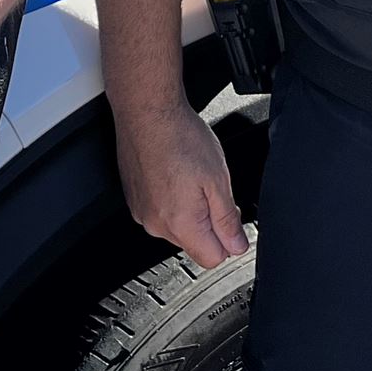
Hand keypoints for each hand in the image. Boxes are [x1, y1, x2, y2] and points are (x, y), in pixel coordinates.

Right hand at [114, 100, 246, 269]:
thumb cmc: (180, 137)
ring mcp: (141, 213)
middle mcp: (156, 224)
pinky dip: (170, 198)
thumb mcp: (218, 178)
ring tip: (189, 175)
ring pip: (177, 226)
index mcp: (180, 224)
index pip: (212, 258)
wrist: (147, 111)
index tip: (230, 217)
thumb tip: (237, 245)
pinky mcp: (134, 200)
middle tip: (210, 187)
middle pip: (194, 242)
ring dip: (188, 208)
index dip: (228, 239)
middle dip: (208, 220)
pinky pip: (159, 211)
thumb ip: (228, 219)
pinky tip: (174, 172)